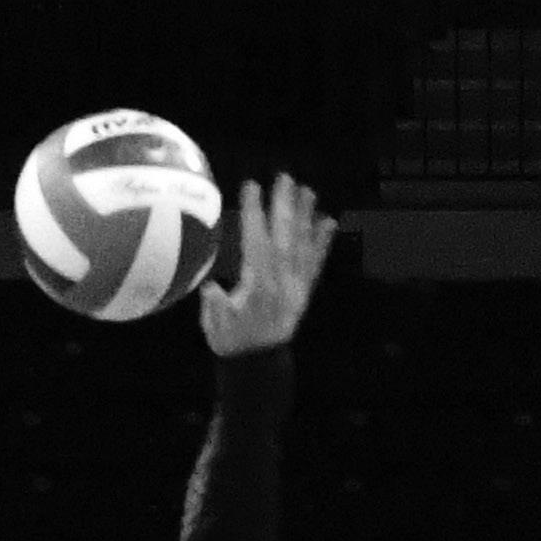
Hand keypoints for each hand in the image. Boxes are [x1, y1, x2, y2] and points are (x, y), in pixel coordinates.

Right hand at [197, 173, 338, 357]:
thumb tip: (212, 286)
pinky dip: (323, 242)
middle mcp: (282, 282)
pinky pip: (316, 263)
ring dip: (306, 216)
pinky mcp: (305, 290)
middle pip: (284, 238)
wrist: (259, 363)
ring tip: (308, 190)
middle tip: (285, 177)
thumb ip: (215, 304)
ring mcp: (297, 285)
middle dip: (284, 206)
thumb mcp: (215, 324)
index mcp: (258, 287)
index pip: (256, 244)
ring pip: (303, 246)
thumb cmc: (231, 340)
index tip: (251, 187)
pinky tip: (328, 221)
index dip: (254, 215)